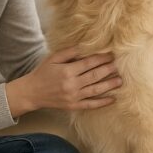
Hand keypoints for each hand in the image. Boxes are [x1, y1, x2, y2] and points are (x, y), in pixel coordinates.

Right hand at [5, 46, 121, 117]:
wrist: (32, 92)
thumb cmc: (43, 72)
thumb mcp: (53, 58)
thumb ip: (69, 52)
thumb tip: (85, 46)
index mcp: (67, 71)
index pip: (89, 63)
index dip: (102, 58)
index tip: (112, 54)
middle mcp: (72, 84)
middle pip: (95, 75)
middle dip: (109, 70)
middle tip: (119, 65)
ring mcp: (73, 96)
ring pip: (96, 90)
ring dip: (109, 85)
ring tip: (120, 80)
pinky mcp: (73, 106)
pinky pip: (90, 104)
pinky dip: (102, 102)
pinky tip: (112, 99)